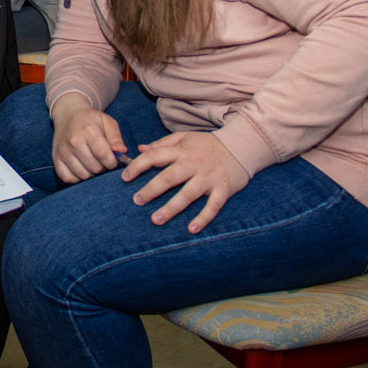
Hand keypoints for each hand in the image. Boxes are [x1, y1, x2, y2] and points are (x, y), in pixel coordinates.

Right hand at [50, 92, 126, 183]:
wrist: (68, 115)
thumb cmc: (91, 120)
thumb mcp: (107, 122)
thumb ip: (116, 138)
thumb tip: (122, 152)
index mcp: (88, 130)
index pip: (103, 154)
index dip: (112, 162)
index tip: (113, 161)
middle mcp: (73, 142)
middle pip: (94, 167)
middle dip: (103, 168)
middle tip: (103, 162)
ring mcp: (63, 151)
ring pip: (83, 175)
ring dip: (92, 174)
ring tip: (94, 164)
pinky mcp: (56, 159)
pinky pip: (68, 178)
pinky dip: (78, 178)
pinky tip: (83, 169)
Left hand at [122, 131, 249, 232]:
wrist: (242, 146)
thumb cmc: (208, 144)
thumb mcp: (185, 138)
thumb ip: (162, 144)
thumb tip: (140, 149)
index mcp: (181, 151)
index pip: (155, 156)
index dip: (138, 166)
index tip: (124, 178)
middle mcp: (193, 164)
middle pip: (169, 177)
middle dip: (151, 190)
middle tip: (137, 201)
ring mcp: (209, 177)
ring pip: (188, 194)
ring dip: (171, 208)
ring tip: (156, 220)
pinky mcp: (223, 189)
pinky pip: (213, 205)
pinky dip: (203, 217)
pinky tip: (191, 229)